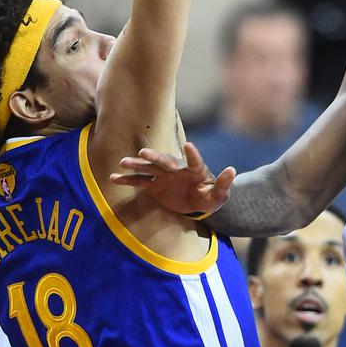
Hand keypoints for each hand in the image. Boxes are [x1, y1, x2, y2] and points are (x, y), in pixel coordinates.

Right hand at [109, 143, 235, 216]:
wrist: (196, 201)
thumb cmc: (209, 197)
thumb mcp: (219, 196)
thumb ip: (224, 185)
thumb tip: (232, 170)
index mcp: (195, 170)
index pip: (195, 161)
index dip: (193, 154)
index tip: (190, 145)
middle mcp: (177, 169)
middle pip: (165, 161)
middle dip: (155, 157)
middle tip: (144, 153)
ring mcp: (163, 175)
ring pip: (148, 168)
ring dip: (137, 164)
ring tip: (123, 162)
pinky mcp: (154, 185)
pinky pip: (139, 181)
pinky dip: (127, 179)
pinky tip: (113, 178)